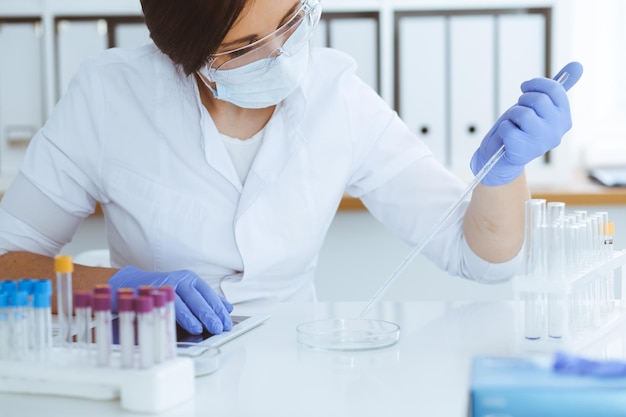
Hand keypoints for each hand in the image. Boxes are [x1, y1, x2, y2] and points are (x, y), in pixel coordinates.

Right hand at [108, 266, 232, 334]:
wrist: (133, 283)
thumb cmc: (164, 290)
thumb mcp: (187, 292)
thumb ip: (206, 300)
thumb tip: (227, 308)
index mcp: (191, 280)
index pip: (209, 295)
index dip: (219, 310)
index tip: (227, 322)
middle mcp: (180, 280)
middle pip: (199, 299)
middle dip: (211, 315)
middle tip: (220, 328)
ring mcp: (167, 286)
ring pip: (185, 303)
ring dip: (196, 317)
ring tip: (205, 329)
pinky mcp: (154, 294)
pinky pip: (168, 307)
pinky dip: (179, 318)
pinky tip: (187, 326)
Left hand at [470, 61, 583, 185]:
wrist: (502, 157)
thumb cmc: (521, 129)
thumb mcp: (539, 107)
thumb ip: (556, 88)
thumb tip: (577, 65)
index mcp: (565, 119)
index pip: (554, 90)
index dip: (536, 84)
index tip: (525, 87)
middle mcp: (557, 132)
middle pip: (538, 100)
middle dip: (522, 101)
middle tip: (519, 113)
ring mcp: (540, 143)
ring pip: (522, 113)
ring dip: (512, 115)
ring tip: (514, 125)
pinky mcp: (522, 151)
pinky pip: (508, 126)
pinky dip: (503, 129)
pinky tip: (507, 138)